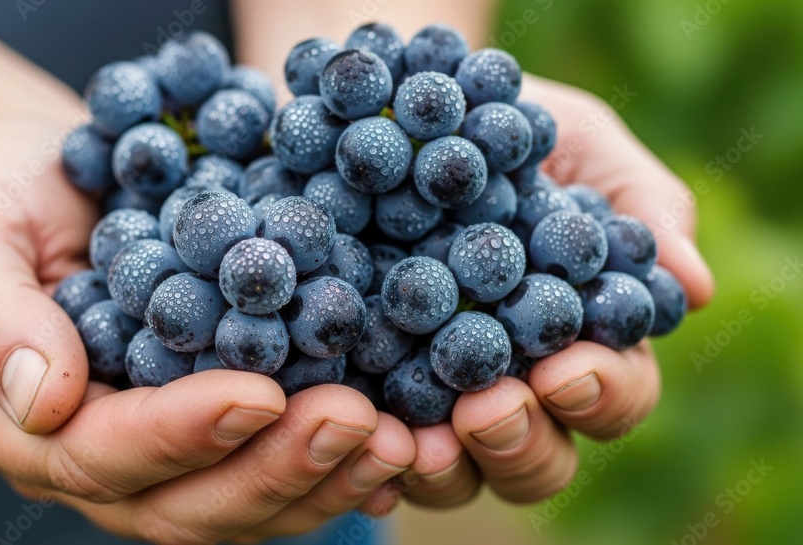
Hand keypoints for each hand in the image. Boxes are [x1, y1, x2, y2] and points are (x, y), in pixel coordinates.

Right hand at [0, 117, 415, 542]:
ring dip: (315, 480)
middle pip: (178, 504)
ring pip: (230, 502)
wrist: (31, 173)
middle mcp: (79, 453)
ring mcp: (144, 449)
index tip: (260, 394)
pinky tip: (391, 444)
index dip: (180, 434)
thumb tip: (44, 400)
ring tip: (393, 443)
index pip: (98, 454)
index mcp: (7, 422)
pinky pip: (259, 463)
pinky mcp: (197, 420)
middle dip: (272, 470)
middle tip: (357, 425)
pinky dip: (324, 464)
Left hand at [396, 75, 715, 506]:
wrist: (392, 112)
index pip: (613, 394)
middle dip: (521, 442)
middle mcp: (514, 386)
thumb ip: (638, 203)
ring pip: (458, 473)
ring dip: (446, 467)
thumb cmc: (502, 126)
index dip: (601, 393)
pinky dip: (370, 459)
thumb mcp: (577, 142)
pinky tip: (361, 441)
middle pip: (539, 458)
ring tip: (419, 440)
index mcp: (580, 340)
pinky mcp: (363, 392)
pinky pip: (371, 452)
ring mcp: (434, 400)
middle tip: (488, 407)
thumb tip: (696, 286)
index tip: (565, 369)